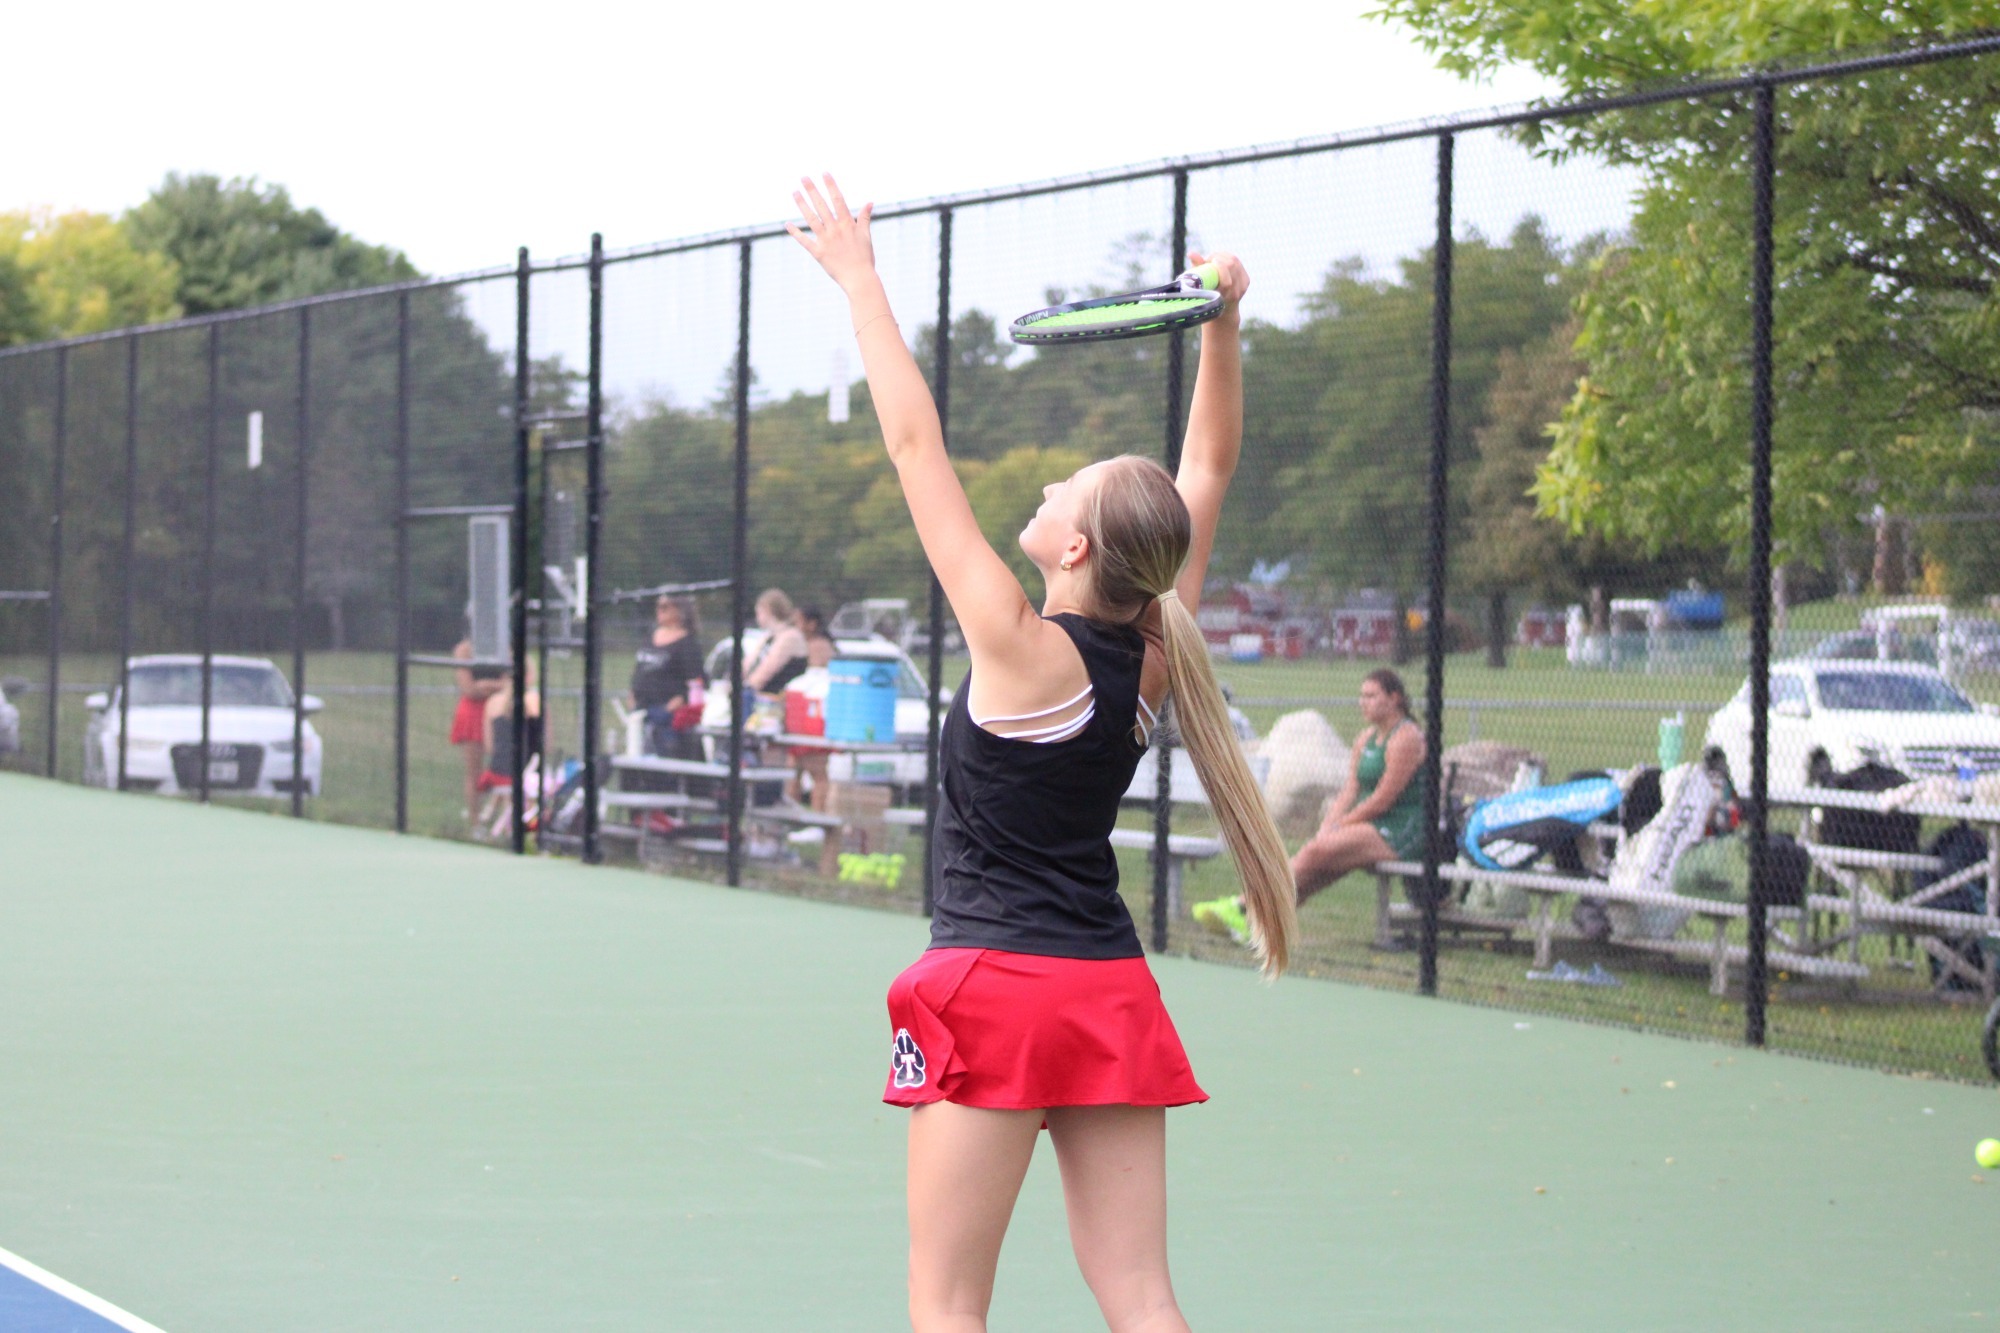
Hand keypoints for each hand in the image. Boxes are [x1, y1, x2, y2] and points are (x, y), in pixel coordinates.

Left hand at [786, 174, 876, 293]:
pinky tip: (788, 224)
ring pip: (811, 219)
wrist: (859, 279)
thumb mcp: (866, 236)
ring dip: (802, 205)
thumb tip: (869, 202)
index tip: (824, 173)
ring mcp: (826, 241)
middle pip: (822, 205)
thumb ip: (864, 218)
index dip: (831, 186)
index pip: (838, 200)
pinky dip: (796, 233)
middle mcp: (835, 230)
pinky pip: (805, 241)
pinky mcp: (818, 253)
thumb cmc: (864, 258)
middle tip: (803, 177)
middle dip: (812, 190)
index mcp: (847, 224)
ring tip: (795, 192)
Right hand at [1190, 250, 1248, 309]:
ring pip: (1235, 262)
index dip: (1220, 268)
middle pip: (1232, 267)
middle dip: (1219, 257)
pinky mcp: (1246, 280)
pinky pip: (1238, 262)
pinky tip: (1221, 260)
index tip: (1211, 261)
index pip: (1227, 282)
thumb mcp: (1198, 285)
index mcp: (1223, 298)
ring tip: (1213, 259)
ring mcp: (1243, 287)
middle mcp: (1235, 294)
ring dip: (1223, 256)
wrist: (1223, 309)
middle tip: (1209, 259)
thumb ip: (1197, 268)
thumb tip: (1191, 253)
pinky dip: (1228, 257)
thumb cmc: (1205, 295)